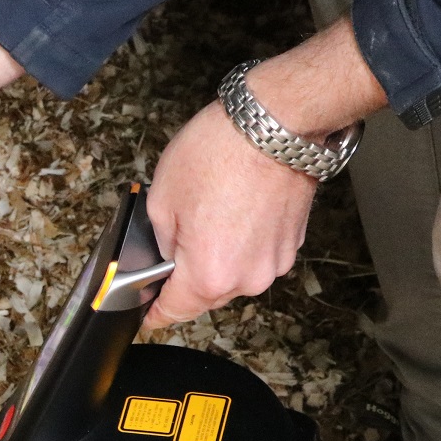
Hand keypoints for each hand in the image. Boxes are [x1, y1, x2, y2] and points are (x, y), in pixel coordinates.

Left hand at [142, 104, 317, 326]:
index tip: (147, 315)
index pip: (175, 312)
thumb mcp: (161, 200)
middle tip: (175, 244)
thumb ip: (161, 243)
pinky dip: (243, 242)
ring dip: (219, 257)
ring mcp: (275, 263)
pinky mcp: (293, 243)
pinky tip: (235, 211)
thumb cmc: (218, 154)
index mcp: (209, 276)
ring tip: (211, 216)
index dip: (155, 313)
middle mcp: (247, 279)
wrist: (274, 125)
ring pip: (234, 274)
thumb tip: (166, 257)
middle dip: (187, 277)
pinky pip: (257, 255)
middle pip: (206, 295)